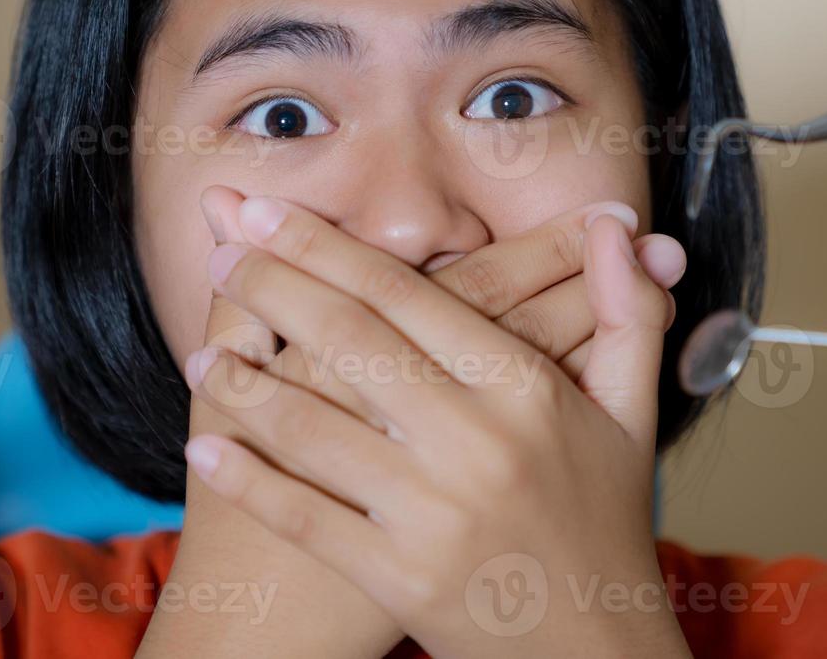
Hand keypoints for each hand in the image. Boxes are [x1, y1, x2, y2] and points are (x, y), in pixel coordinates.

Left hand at [182, 196, 689, 657]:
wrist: (597, 651)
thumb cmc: (602, 520)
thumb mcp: (630, 412)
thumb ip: (624, 313)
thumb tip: (612, 224)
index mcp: (525, 388)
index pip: (404, 293)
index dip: (323, 245)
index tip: (265, 211)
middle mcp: (478, 442)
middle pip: (349, 341)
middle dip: (271, 287)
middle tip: (221, 252)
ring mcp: (434, 513)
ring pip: (315, 428)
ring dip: (243, 385)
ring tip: (196, 356)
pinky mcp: (400, 578)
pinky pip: (307, 518)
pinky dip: (250, 483)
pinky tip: (204, 449)